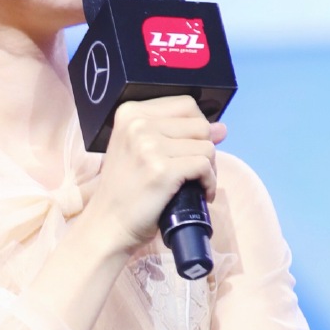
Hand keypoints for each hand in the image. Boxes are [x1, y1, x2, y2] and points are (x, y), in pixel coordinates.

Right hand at [83, 96, 226, 254]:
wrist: (108, 224)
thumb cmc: (125, 190)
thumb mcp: (142, 152)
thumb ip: (177, 134)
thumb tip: (221, 128)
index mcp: (130, 113)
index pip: (186, 104)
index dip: (197, 127)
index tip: (190, 149)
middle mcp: (138, 124)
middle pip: (199, 125)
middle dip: (205, 149)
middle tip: (194, 171)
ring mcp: (149, 146)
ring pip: (206, 146)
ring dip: (209, 168)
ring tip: (195, 184)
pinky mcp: (162, 170)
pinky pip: (204, 166)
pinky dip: (209, 183)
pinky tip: (201, 193)